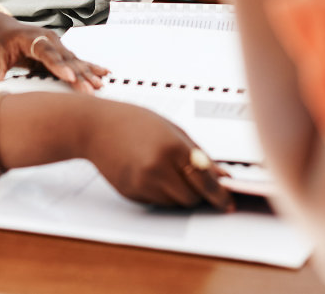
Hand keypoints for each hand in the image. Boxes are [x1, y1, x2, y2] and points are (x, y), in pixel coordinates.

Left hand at [0, 16, 106, 93]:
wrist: (2, 28)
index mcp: (31, 38)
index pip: (46, 53)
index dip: (59, 66)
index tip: (70, 78)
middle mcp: (48, 38)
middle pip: (66, 59)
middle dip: (79, 75)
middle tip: (90, 90)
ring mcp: (57, 43)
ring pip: (75, 61)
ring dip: (88, 73)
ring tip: (100, 86)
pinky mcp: (61, 51)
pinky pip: (77, 61)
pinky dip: (90, 67)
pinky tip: (105, 74)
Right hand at [83, 100, 233, 210]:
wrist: (96, 127)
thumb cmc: (134, 121)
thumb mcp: (172, 129)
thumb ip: (199, 154)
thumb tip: (221, 175)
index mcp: (172, 147)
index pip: (204, 180)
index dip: (219, 194)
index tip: (228, 202)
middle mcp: (157, 168)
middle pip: (191, 197)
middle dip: (197, 192)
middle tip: (193, 178)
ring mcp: (142, 183)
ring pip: (174, 203)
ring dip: (179, 193)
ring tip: (166, 169)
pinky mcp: (131, 193)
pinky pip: (157, 202)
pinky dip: (161, 194)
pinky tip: (150, 173)